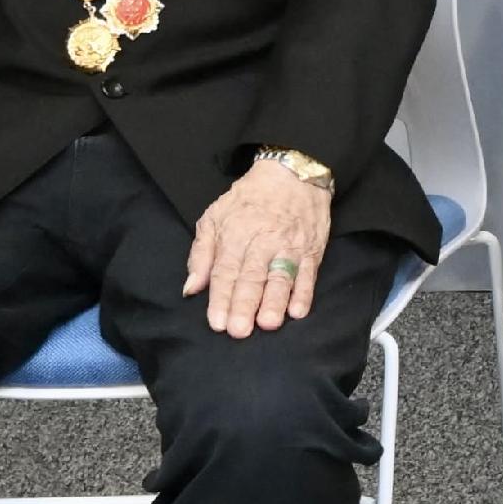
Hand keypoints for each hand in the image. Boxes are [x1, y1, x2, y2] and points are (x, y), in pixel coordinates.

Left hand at [186, 162, 330, 335]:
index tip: (217, 323)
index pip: (225, 271)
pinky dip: (304, 292)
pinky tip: (298, 311)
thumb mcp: (214, 217)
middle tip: (239, 330)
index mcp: (234, 235)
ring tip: (267, 323)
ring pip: (280, 277)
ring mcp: (289, 246)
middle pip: (251, 277)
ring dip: (274, 301)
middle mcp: (262, 242)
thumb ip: (201, 254)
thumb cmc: (248, 199)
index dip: (221, 298)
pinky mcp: (311, 249)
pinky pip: (308, 273)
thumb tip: (191, 288)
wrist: (292, 173)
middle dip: (244, 304)